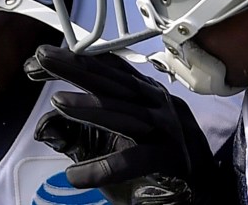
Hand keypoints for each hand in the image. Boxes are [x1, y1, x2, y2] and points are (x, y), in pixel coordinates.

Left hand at [24, 44, 234, 203]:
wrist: (205, 192)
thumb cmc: (157, 163)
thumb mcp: (113, 143)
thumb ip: (80, 134)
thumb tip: (44, 125)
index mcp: (145, 94)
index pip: (109, 69)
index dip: (77, 59)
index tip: (42, 56)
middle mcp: (157, 103)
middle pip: (113, 82)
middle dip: (76, 68)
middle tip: (42, 57)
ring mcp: (166, 128)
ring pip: (124, 113)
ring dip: (91, 107)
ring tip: (57, 102)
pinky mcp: (171, 158)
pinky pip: (135, 159)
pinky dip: (105, 167)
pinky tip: (75, 176)